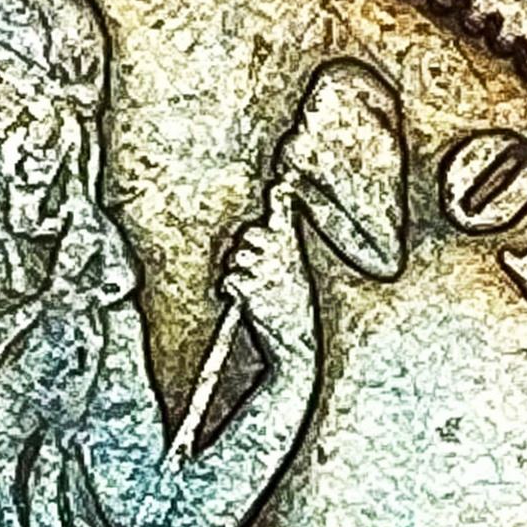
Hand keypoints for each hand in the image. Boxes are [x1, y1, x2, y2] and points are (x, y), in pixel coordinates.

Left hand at [219, 206, 317, 362]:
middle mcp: (282, 257)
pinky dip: (232, 289)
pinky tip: (246, 299)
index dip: (280, 198)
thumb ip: (284, 243)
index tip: (280, 186)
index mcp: (294, 250)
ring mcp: (266, 273)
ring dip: (237, 269)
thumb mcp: (295, 270)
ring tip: (251, 284)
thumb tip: (274, 210)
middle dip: (246, 247)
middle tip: (253, 266)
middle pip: (251, 235)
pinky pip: (229, 280)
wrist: (297, 341)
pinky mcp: (251, 292)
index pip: (286, 215)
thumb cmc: (293, 306)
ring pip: (238, 256)